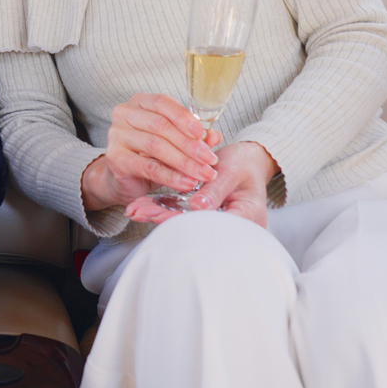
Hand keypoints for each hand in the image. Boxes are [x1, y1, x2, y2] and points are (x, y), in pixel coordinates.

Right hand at [82, 93, 218, 210]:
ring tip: (203, 174)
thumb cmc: (149, 155)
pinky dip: (171, 176)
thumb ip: (193, 137)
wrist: (124, 179)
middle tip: (210, 160)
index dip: (184, 118)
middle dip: (190, 145)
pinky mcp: (115, 158)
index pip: (163, 103)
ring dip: (184, 162)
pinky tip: (186, 183)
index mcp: (140, 102)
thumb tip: (214, 136)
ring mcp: (116, 135)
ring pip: (156, 146)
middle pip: (161, 126)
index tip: (204, 134)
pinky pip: (148, 167)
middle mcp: (124, 113)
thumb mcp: (174, 143)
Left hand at [123, 141, 276, 227]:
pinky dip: (164, 209)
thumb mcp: (232, 171)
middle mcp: (233, 226)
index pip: (210, 223)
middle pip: (195, 227)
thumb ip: (215, 189)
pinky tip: (143, 207)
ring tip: (135, 211)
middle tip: (138, 213)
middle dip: (164, 219)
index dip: (182, 220)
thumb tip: (198, 207)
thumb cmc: (245, 164)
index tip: (158, 214)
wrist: (251, 160)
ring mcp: (218, 223)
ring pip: (185, 222)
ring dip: (159, 215)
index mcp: (247, 217)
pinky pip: (183, 215)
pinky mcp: (205, 216)